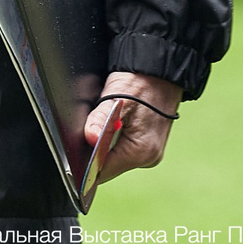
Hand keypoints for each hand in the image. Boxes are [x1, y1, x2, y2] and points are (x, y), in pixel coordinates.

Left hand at [79, 69, 182, 187]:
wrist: (162, 71)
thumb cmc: (143, 81)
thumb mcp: (117, 98)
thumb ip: (100, 120)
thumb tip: (89, 138)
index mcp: (141, 151)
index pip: (103, 172)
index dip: (88, 161)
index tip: (80, 146)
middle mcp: (149, 157)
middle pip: (109, 166)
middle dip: (97, 151)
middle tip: (94, 127)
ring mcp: (151, 153)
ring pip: (116, 158)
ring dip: (106, 144)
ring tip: (109, 122)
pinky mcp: (149, 146)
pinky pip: (124, 149)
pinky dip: (116, 139)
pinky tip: (117, 124)